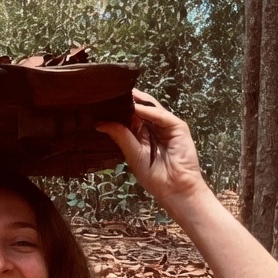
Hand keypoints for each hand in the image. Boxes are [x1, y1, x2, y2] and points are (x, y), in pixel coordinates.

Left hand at [95, 90, 205, 205]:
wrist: (174, 188)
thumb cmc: (153, 175)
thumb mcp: (132, 154)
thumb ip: (120, 136)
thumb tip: (99, 123)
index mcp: (141, 134)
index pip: (129, 116)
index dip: (118, 109)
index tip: (101, 100)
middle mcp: (153, 126)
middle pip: (140, 108)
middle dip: (127, 100)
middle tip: (110, 90)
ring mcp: (166, 125)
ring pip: (150, 107)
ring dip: (136, 101)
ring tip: (120, 93)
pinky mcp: (177, 126)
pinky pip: (160, 116)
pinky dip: (148, 111)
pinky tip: (135, 108)